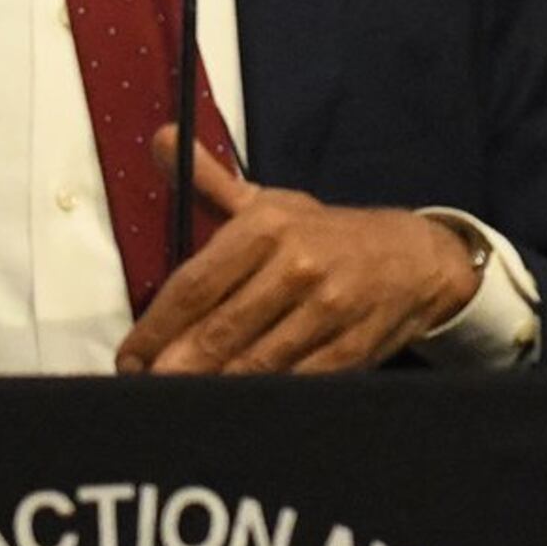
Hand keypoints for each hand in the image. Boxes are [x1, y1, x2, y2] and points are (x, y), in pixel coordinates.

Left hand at [115, 125, 483, 375]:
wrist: (417, 257)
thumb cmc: (327, 233)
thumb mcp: (271, 202)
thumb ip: (209, 180)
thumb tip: (158, 139)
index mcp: (269, 227)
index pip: (194, 285)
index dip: (155, 329)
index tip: (129, 358)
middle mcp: (299, 265)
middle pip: (220, 330)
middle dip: (176, 367)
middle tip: (148, 390)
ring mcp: (330, 308)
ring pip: (256, 362)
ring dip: (214, 388)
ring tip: (183, 404)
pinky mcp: (354, 346)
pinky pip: (297, 381)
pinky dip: (265, 398)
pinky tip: (239, 407)